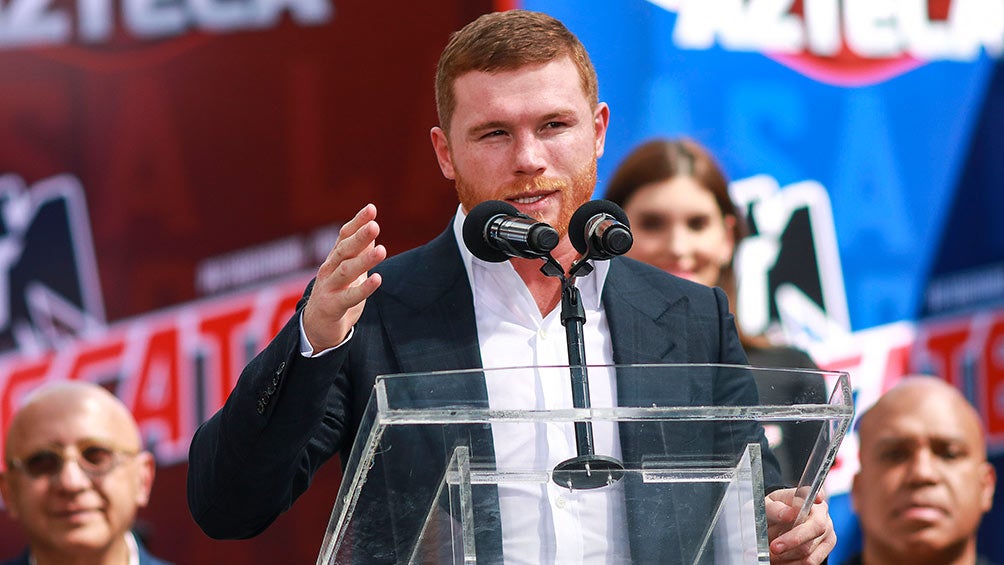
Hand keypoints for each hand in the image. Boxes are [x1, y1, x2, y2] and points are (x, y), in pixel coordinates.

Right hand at [303, 203, 386, 350]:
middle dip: (359, 237)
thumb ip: (359, 251)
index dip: (357, 222)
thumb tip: (371, 227)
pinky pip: (349, 297)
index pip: (344, 236)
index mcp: (334, 259)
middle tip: (374, 225)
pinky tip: (377, 279)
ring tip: (382, 251)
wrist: (317, 328)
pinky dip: (364, 288)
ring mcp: (329, 288)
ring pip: (346, 271)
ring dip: (364, 260)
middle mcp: (329, 270)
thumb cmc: (336, 295)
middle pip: (344, 250)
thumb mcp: (349, 271)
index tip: (371, 208)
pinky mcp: (332, 307)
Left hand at [765, 488, 834, 563]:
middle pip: (816, 527)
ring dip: (788, 555)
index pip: (814, 493)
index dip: (817, 495)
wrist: (775, 525)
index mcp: (806, 496)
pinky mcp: (827, 546)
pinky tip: (781, 561)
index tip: (818, 498)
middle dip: (792, 540)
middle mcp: (821, 512)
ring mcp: (827, 530)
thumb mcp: (766, 507)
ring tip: (771, 555)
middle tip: (773, 548)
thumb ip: (775, 509)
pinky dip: (793, 563)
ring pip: (811, 548)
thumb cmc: (771, 513)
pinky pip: (812, 561)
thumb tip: (789, 514)